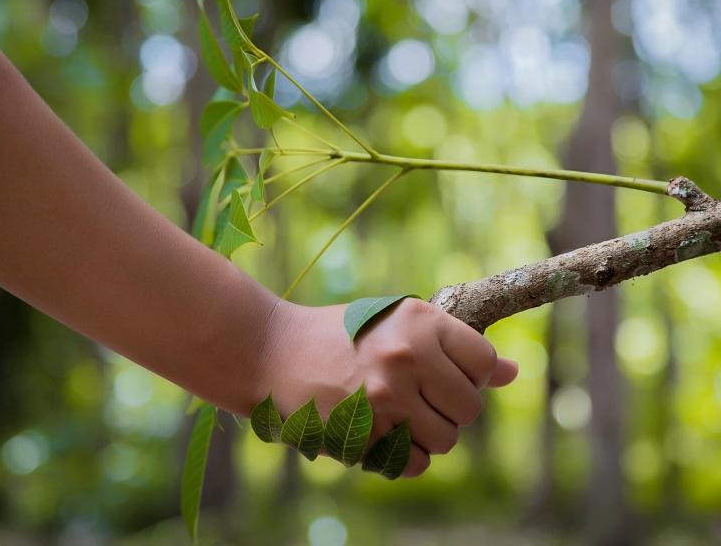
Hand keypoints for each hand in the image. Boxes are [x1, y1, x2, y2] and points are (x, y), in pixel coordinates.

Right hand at [256, 297, 518, 476]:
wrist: (273, 350)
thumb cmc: (342, 334)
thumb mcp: (397, 322)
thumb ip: (452, 346)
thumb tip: (513, 373)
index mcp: (419, 321)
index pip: (485, 362)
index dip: (471, 373)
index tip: (447, 373)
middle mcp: (406, 356)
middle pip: (470, 408)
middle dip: (450, 408)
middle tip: (419, 395)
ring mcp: (384, 397)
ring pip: (446, 440)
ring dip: (428, 434)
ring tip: (397, 412)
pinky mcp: (364, 433)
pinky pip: (415, 464)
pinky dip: (404, 455)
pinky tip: (380, 430)